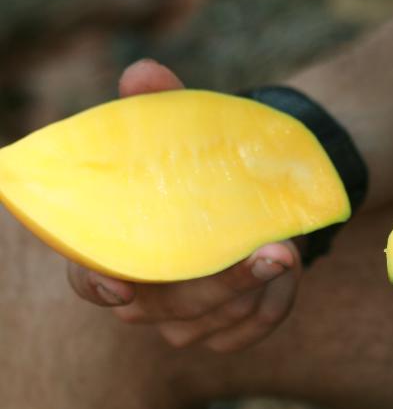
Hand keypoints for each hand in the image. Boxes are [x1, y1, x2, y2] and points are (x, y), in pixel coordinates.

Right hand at [67, 58, 301, 352]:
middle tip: (277, 251)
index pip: (87, 277)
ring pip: (220, 319)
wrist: (247, 202)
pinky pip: (251, 328)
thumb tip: (143, 74)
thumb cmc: (200, 170)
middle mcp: (143, 296)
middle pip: (171, 306)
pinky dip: (279, 300)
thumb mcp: (184, 135)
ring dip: (264, 284)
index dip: (96, 284)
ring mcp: (182, 322)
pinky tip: (289, 270)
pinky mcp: (222, 334)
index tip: (122, 285)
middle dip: (227, 281)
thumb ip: (161, 106)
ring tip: (290, 244)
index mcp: (116, 250)